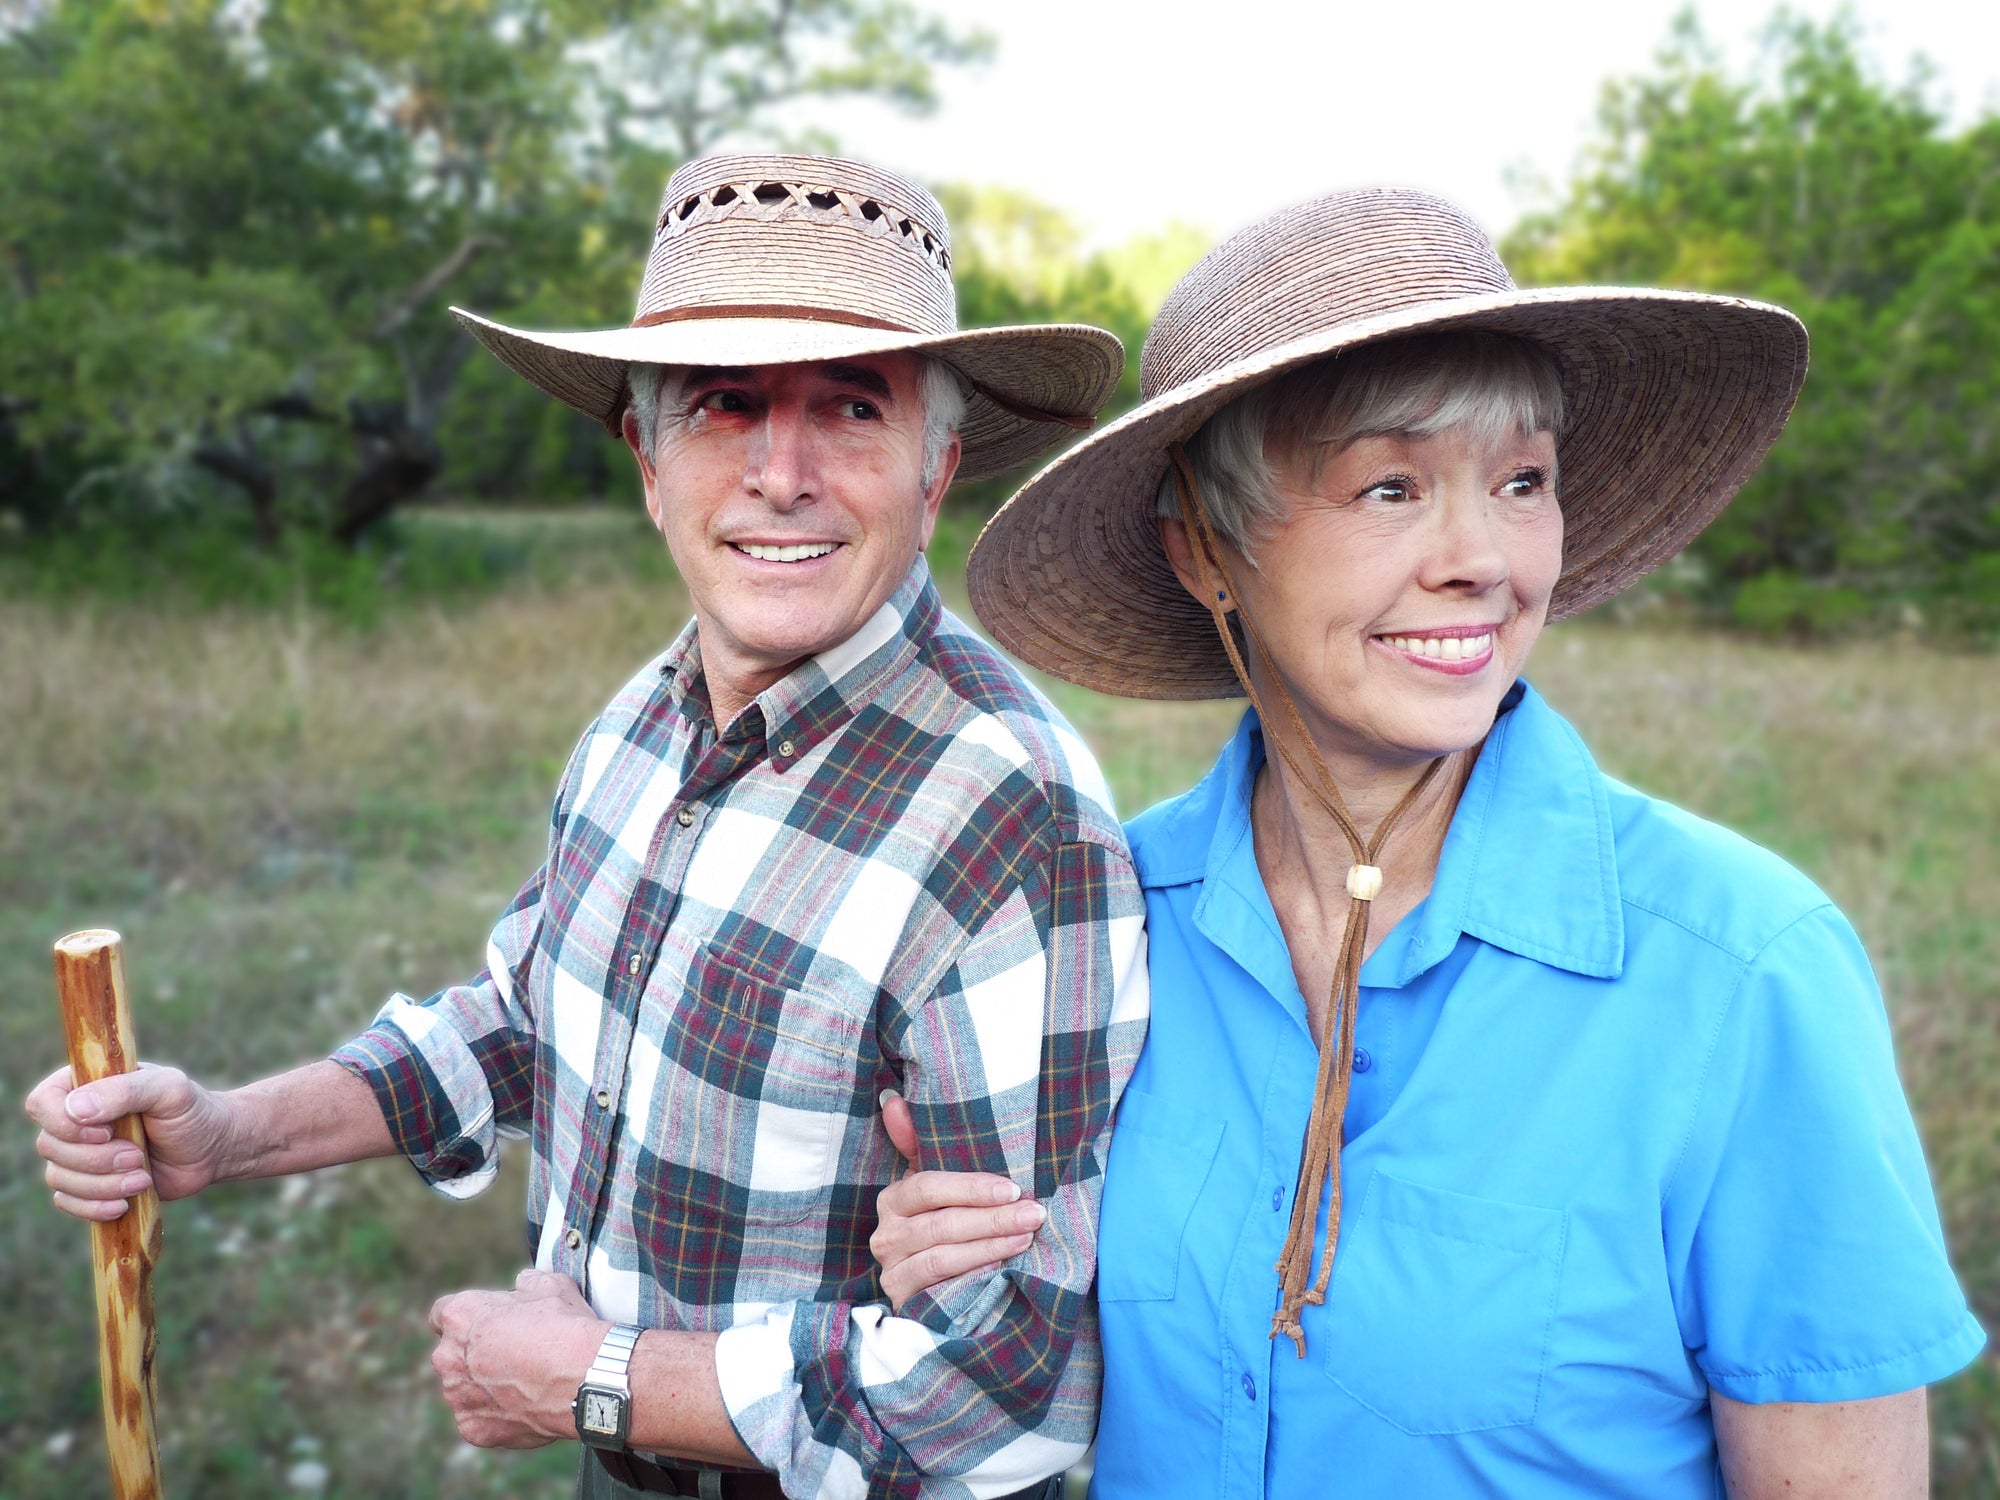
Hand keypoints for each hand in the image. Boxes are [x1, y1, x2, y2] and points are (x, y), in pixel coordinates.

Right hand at [26, 1061, 237, 1219]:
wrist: (213, 1149)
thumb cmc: (193, 1111)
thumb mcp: (169, 1090)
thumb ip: (126, 1090)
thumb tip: (76, 1108)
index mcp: (87, 1085)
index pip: (42, 1102)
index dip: (63, 1123)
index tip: (106, 1132)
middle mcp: (75, 1119)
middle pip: (48, 1145)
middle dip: (96, 1159)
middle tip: (139, 1156)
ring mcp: (79, 1153)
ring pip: (57, 1177)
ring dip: (101, 1184)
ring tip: (143, 1177)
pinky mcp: (88, 1184)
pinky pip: (66, 1202)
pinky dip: (93, 1207)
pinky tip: (125, 1204)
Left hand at [428, 1269, 607, 1448]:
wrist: (586, 1377)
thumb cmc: (566, 1326)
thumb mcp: (551, 1285)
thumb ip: (528, 1283)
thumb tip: (524, 1283)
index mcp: (460, 1315)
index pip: (442, 1313)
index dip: (467, 1316)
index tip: (486, 1321)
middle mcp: (448, 1357)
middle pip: (451, 1354)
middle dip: (474, 1353)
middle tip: (512, 1353)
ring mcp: (458, 1397)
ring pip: (462, 1389)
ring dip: (483, 1386)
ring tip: (523, 1384)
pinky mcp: (473, 1428)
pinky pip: (478, 1420)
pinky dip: (496, 1416)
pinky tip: (524, 1407)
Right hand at [869, 1091, 1046, 1311]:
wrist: (936, 1288)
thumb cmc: (944, 1224)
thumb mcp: (937, 1187)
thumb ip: (919, 1143)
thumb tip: (894, 1100)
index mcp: (894, 1200)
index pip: (927, 1186)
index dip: (970, 1187)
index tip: (1012, 1188)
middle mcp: (886, 1235)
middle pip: (941, 1222)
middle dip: (993, 1217)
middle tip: (1034, 1213)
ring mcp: (893, 1270)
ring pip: (943, 1254)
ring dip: (990, 1244)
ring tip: (1027, 1236)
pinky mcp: (904, 1300)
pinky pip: (941, 1284)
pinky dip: (974, 1272)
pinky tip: (1004, 1267)